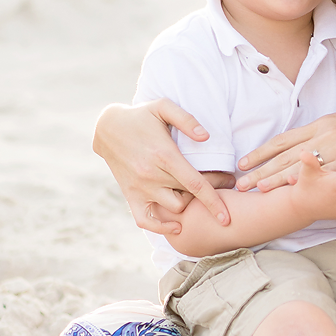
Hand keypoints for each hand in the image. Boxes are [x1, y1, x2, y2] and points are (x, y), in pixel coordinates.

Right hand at [95, 100, 230, 236]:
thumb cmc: (141, 116)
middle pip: (189, 196)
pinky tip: (177, 225)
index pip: (195, 185)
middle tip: (225, 182)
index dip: (214, 201)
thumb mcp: (163, 107)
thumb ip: (186, 120)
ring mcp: (140, 188)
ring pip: (173, 208)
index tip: (227, 216)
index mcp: (164, 155)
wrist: (107, 128)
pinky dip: (161, 227)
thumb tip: (206, 137)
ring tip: (199, 191)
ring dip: (190, 204)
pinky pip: (145, 221)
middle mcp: (151, 175)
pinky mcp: (130, 195)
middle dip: (212, 194)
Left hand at [237, 103, 335, 191]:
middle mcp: (323, 134)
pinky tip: (290, 189)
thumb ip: (328, 135)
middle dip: (260, 168)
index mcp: (321, 125)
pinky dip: (304, 180)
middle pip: (284, 153)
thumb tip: (314, 144)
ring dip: (276, 176)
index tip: (243, 162)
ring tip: (257, 188)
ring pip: (298, 164)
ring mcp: (335, 147)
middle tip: (239, 181)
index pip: (284, 140)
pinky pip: (321, 174)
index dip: (262, 152)